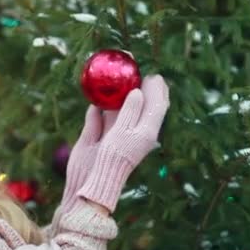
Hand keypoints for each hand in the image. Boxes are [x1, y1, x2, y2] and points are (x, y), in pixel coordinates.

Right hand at [76, 75, 169, 211]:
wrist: (92, 180)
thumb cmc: (111, 158)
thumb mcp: (123, 132)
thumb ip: (131, 111)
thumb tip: (138, 91)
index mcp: (147, 132)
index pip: (158, 105)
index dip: (157, 88)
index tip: (153, 73)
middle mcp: (134, 131)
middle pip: (142, 104)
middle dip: (141, 86)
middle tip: (137, 69)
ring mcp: (116, 133)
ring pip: (121, 108)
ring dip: (119, 93)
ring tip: (118, 77)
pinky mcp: (99, 135)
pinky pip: (102, 115)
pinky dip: (101, 105)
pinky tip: (98, 96)